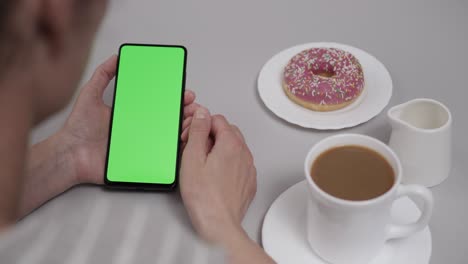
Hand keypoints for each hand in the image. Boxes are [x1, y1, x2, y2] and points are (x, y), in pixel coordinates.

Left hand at [59, 55, 198, 183]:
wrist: (70, 155)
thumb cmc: (78, 128)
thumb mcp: (90, 95)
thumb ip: (102, 75)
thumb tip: (116, 57)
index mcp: (132, 114)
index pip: (159, 104)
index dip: (175, 99)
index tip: (184, 93)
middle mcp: (140, 129)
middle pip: (169, 120)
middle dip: (186, 112)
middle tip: (192, 107)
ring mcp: (142, 146)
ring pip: (170, 137)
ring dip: (185, 129)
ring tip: (190, 122)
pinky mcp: (140, 162)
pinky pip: (163, 158)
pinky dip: (177, 151)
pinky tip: (183, 141)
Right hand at [180, 108, 256, 244]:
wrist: (218, 224)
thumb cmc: (204, 197)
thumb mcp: (192, 158)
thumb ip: (198, 131)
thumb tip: (202, 115)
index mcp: (231, 144)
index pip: (217, 119)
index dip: (200, 125)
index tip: (190, 136)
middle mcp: (244, 153)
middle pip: (227, 131)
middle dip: (210, 135)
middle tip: (194, 148)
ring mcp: (248, 168)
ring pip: (234, 146)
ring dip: (219, 148)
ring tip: (203, 164)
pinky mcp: (248, 181)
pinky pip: (239, 163)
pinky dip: (227, 162)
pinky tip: (214, 175)